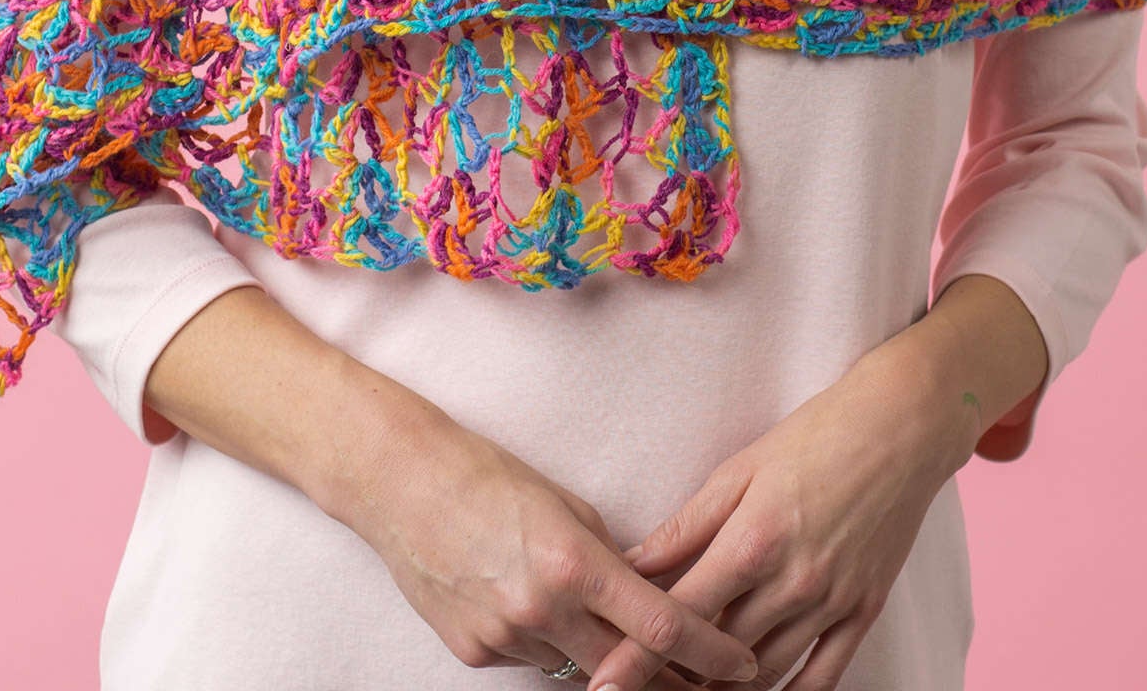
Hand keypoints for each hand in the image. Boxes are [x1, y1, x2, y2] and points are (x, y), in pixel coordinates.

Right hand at [325, 394, 761, 685]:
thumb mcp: (567, 506)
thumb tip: (646, 599)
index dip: (711, 651)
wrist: (403, 485)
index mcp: (575, 562)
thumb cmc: (490, 476)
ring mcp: (506, 638)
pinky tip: (532, 604)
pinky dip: (548, 643)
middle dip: (669, 680)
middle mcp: (543, 609)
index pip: (662, 624)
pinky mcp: (475, 655)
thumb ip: (610, 559)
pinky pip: (531, 660)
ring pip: (577, 668)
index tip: (743, 661)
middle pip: (627, 670)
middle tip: (707, 681)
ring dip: (602, 659)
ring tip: (611, 629)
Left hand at [583, 333, 973, 690]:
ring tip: (692, 689)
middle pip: (719, 654)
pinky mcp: (864, 612)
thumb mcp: (740, 469)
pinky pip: (823, 678)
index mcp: (753, 539)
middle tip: (643, 684)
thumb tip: (634, 563)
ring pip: (765, 674)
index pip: (680, 613)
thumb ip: (687, 525)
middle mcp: (792, 581)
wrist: (900, 427)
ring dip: (725, 689)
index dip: (637, 654)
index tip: (604, 683)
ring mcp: (832, 602)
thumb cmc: (815, 436)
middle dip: (677, 674)